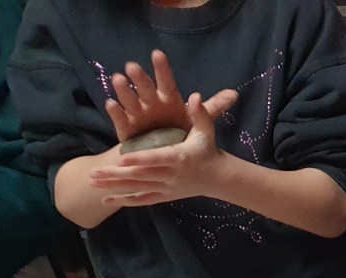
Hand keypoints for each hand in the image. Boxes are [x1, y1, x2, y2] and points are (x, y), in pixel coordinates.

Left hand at [88, 93, 231, 207]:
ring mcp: (166, 187)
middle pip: (141, 176)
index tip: (121, 158)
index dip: (139, 159)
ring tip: (91, 182)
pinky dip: (125, 201)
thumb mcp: (206, 131)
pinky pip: (143, 199)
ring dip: (114, 186)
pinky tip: (105, 200)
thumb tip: (195, 96)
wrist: (218, 178)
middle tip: (94, 171)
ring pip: (137, 188)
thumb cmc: (207, 150)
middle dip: (116, 174)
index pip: (157, 158)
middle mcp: (171, 175)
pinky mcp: (164, 195)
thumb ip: (201, 114)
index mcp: (179, 157)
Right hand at [104, 50, 236, 141]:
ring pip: (130, 100)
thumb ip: (212, 108)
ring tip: (118, 78)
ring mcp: (137, 115)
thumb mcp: (196, 121)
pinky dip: (116, 112)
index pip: (166, 81)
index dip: (162, 68)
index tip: (157, 53)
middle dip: (139, 78)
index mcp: (168, 100)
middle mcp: (151, 104)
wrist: (162, 157)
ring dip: (124, 90)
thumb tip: (234, 93)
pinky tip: (111, 103)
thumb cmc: (178, 134)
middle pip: (146, 89)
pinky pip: (121, 120)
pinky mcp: (127, 129)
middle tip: (132, 65)